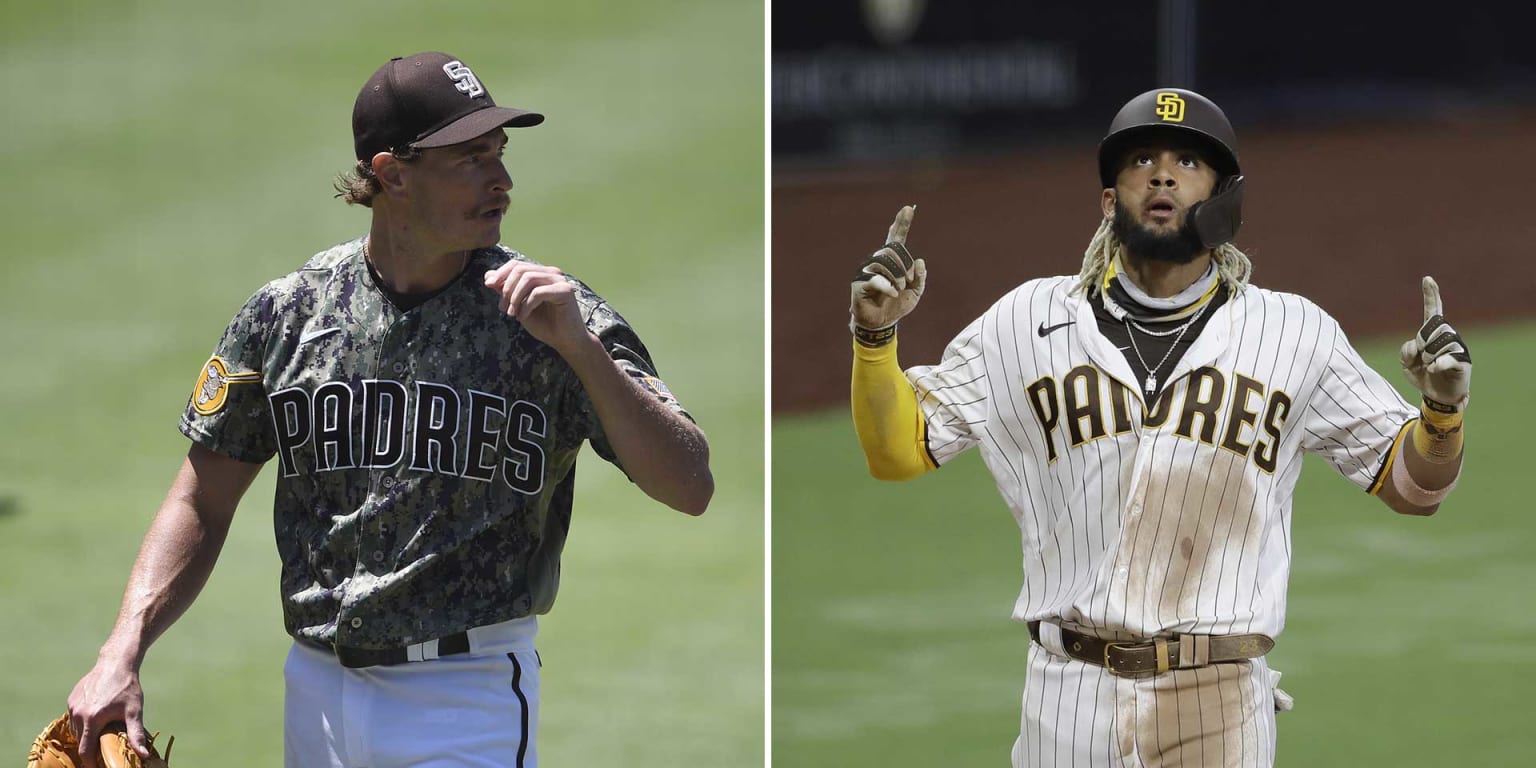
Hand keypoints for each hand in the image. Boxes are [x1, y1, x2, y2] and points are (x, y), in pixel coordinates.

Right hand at [67, 658, 151, 767]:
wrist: (116, 663)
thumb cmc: (127, 687)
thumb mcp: (134, 712)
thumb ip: (136, 735)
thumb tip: (144, 755)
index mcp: (92, 719)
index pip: (85, 750)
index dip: (90, 762)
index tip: (97, 766)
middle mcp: (78, 714)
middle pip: (80, 740)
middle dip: (90, 747)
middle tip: (103, 750)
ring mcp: (73, 706)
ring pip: (75, 729)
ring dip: (86, 734)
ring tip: (101, 734)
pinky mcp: (71, 699)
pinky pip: (74, 717)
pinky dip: (82, 722)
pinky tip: (95, 719)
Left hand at [483, 262, 591, 352]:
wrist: (565, 341)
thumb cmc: (544, 325)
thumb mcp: (518, 306)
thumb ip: (506, 291)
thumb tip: (488, 275)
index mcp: (541, 274)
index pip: (517, 264)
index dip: (500, 273)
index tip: (488, 285)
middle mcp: (551, 273)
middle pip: (521, 269)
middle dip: (506, 288)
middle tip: (503, 308)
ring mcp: (559, 281)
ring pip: (528, 278)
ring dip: (515, 297)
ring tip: (512, 314)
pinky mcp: (565, 291)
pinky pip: (538, 292)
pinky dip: (526, 305)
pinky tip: (523, 317)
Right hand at [850, 205, 925, 336]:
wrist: (882, 323)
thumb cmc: (897, 305)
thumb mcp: (916, 292)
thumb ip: (920, 277)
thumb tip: (919, 261)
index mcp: (892, 261)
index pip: (896, 238)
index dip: (902, 223)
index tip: (909, 208)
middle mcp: (877, 261)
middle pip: (892, 250)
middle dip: (904, 265)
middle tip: (907, 281)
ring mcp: (866, 271)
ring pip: (884, 261)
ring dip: (897, 276)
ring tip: (899, 289)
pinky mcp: (859, 283)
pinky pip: (875, 278)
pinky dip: (888, 286)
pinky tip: (894, 293)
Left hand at [1399, 276, 1471, 409]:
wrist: (1438, 396)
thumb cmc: (1423, 375)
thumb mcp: (1407, 364)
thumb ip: (1406, 351)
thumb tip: (1418, 346)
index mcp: (1433, 334)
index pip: (1432, 311)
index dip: (1430, 295)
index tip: (1427, 279)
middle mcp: (1448, 336)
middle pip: (1430, 329)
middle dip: (1421, 346)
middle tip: (1424, 360)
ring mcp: (1457, 348)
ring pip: (1437, 344)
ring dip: (1428, 358)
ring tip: (1431, 367)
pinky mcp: (1463, 362)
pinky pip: (1448, 358)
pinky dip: (1437, 365)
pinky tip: (1433, 369)